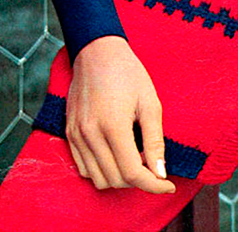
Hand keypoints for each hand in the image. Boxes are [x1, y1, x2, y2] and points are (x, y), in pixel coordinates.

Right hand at [66, 35, 176, 192]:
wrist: (97, 51)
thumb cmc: (128, 72)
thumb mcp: (150, 102)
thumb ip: (154, 141)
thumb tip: (160, 173)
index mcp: (113, 125)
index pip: (132, 172)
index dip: (152, 185)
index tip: (168, 185)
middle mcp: (90, 134)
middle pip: (115, 179)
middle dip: (138, 180)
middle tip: (152, 165)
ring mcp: (76, 135)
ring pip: (97, 179)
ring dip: (119, 178)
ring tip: (134, 158)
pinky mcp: (69, 133)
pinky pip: (83, 168)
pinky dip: (101, 170)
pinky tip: (116, 154)